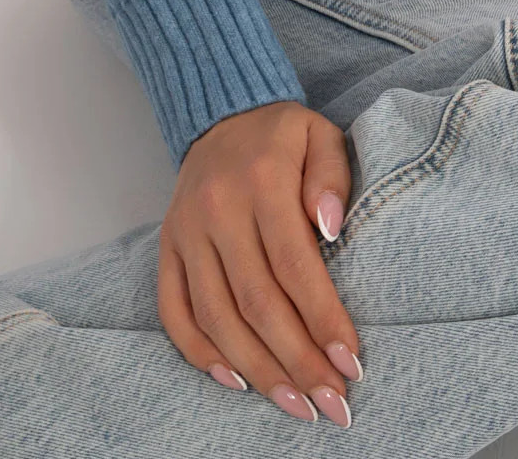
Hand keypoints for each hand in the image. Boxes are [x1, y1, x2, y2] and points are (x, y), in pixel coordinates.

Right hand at [157, 98, 361, 426]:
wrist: (219, 111)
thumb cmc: (281, 134)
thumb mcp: (320, 134)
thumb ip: (332, 176)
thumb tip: (330, 229)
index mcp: (262, 181)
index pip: (294, 266)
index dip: (322, 320)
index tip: (351, 363)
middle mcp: (217, 210)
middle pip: (257, 303)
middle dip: (298, 361)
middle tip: (333, 403)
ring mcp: (186, 232)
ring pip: (217, 317)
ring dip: (257, 370)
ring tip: (296, 405)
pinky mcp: (166, 247)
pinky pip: (174, 312)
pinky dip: (201, 354)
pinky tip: (236, 382)